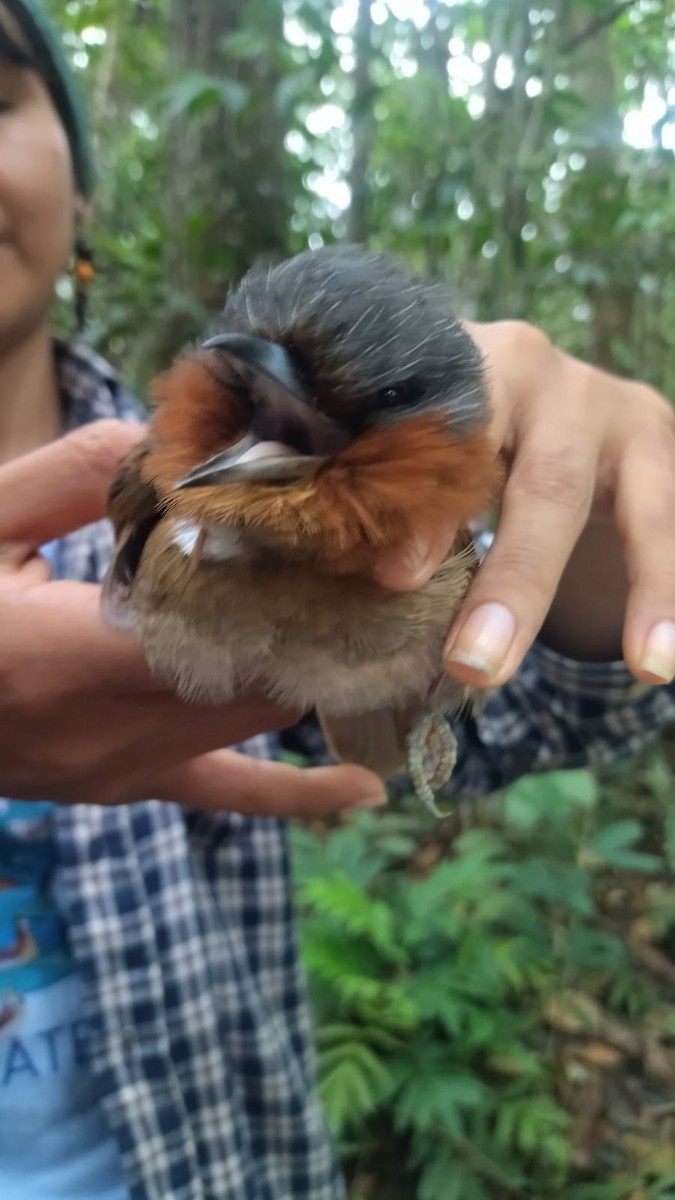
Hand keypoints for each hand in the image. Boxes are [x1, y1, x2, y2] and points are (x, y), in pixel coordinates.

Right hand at [0, 421, 384, 812]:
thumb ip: (75, 476)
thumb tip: (172, 441)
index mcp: (70, 655)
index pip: (230, 627)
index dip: (303, 586)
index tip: (356, 540)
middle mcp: (109, 727)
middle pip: (262, 674)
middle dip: (321, 619)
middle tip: (375, 566)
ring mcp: (120, 769)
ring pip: (258, 723)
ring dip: (311, 670)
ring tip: (371, 621)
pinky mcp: (120, 785)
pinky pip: (222, 797)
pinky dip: (296, 794)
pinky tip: (364, 787)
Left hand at [376, 321, 674, 687]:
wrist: (553, 406)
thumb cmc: (466, 441)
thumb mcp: (430, 453)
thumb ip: (404, 498)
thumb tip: (376, 566)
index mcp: (477, 369)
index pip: (452, 432)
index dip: (425, 508)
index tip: (394, 580)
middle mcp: (559, 381)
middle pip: (548, 483)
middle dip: (515, 580)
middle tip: (477, 666)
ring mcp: (626, 413)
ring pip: (643, 507)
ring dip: (650, 589)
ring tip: (650, 666)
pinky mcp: (670, 449)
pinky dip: (673, 590)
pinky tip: (670, 650)